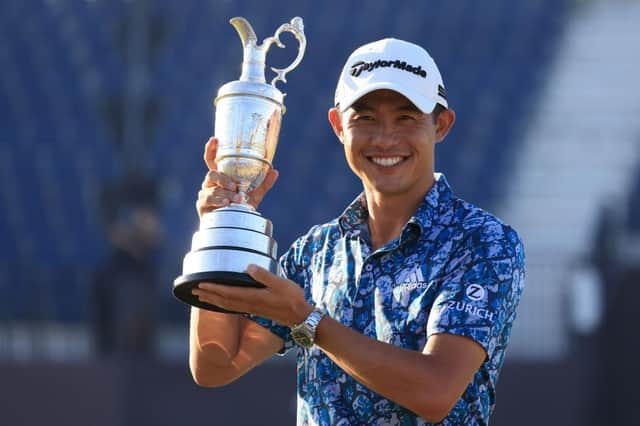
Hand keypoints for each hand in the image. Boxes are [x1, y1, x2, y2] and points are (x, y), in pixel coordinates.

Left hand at [191, 264, 312, 326]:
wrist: (299, 316)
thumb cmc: (291, 298)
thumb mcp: (280, 283)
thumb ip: (264, 275)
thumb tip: (248, 267)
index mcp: (253, 297)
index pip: (229, 293)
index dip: (214, 288)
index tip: (200, 284)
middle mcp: (249, 304)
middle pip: (223, 301)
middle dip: (208, 295)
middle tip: (193, 291)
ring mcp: (251, 309)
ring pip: (227, 305)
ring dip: (213, 300)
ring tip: (201, 297)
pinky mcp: (255, 310)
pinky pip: (233, 307)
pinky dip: (222, 304)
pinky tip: (220, 302)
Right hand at [196, 137, 278, 217]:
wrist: (233, 226)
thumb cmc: (240, 208)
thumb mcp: (254, 195)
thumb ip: (263, 184)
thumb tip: (275, 171)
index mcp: (221, 177)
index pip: (212, 161)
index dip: (211, 150)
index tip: (214, 139)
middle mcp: (211, 184)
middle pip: (212, 174)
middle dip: (223, 179)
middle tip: (234, 187)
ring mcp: (205, 194)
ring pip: (211, 189)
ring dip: (225, 194)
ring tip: (235, 200)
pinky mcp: (202, 205)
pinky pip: (207, 200)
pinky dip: (218, 201)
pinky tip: (225, 204)